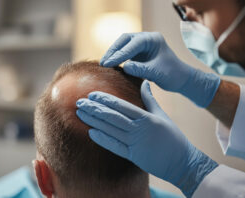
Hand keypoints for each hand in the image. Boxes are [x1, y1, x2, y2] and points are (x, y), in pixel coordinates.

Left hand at [76, 80, 217, 197]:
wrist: (182, 162)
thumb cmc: (173, 137)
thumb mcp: (162, 115)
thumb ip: (150, 99)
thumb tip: (144, 83)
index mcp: (146, 118)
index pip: (121, 106)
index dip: (105, 99)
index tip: (92, 94)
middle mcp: (138, 130)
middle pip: (112, 117)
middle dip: (94, 109)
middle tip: (79, 102)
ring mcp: (135, 144)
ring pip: (110, 130)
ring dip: (94, 121)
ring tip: (80, 113)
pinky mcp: (133, 156)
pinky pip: (115, 147)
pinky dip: (102, 139)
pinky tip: (91, 132)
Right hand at [100, 32, 220, 106]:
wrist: (179, 79)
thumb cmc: (172, 74)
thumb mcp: (157, 72)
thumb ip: (141, 69)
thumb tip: (125, 67)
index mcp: (153, 39)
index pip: (132, 44)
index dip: (119, 54)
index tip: (108, 63)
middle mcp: (146, 39)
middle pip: (124, 40)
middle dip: (113, 51)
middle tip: (103, 63)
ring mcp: (141, 46)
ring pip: (123, 46)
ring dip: (113, 55)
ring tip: (103, 65)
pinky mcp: (138, 54)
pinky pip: (125, 54)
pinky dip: (117, 59)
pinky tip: (111, 66)